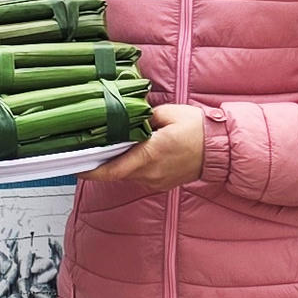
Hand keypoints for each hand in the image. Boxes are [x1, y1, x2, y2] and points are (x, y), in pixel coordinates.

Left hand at [82, 103, 206, 188]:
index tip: (76, 167)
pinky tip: (132, 153)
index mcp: (149, 155)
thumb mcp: (168, 113)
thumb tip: (127, 117)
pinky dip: (132, 166)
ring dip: (118, 163)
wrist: (220, 149)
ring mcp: (156, 181)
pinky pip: (140, 176)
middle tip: (88, 150)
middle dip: (102, 162)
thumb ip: (143, 116)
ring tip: (110, 148)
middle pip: (116, 172)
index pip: (112, 169)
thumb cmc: (197, 129)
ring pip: (127, 174)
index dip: (91, 171)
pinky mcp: (161, 183)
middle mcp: (150, 173)